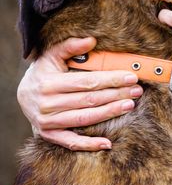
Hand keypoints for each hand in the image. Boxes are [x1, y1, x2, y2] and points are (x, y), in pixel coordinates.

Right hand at [16, 36, 142, 150]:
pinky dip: (88, 144)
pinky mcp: (48, 135)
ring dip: (109, 113)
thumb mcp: (52, 55)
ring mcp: (47, 122)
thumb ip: (70, 46)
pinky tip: (107, 143)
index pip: (87, 82)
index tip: (131, 77)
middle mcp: (47, 104)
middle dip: (116, 95)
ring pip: (84, 119)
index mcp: (49, 84)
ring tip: (129, 105)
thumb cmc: (44, 71)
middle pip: (89, 100)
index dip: (111, 80)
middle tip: (137, 91)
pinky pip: (70, 142)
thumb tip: (92, 40)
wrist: (23, 93)